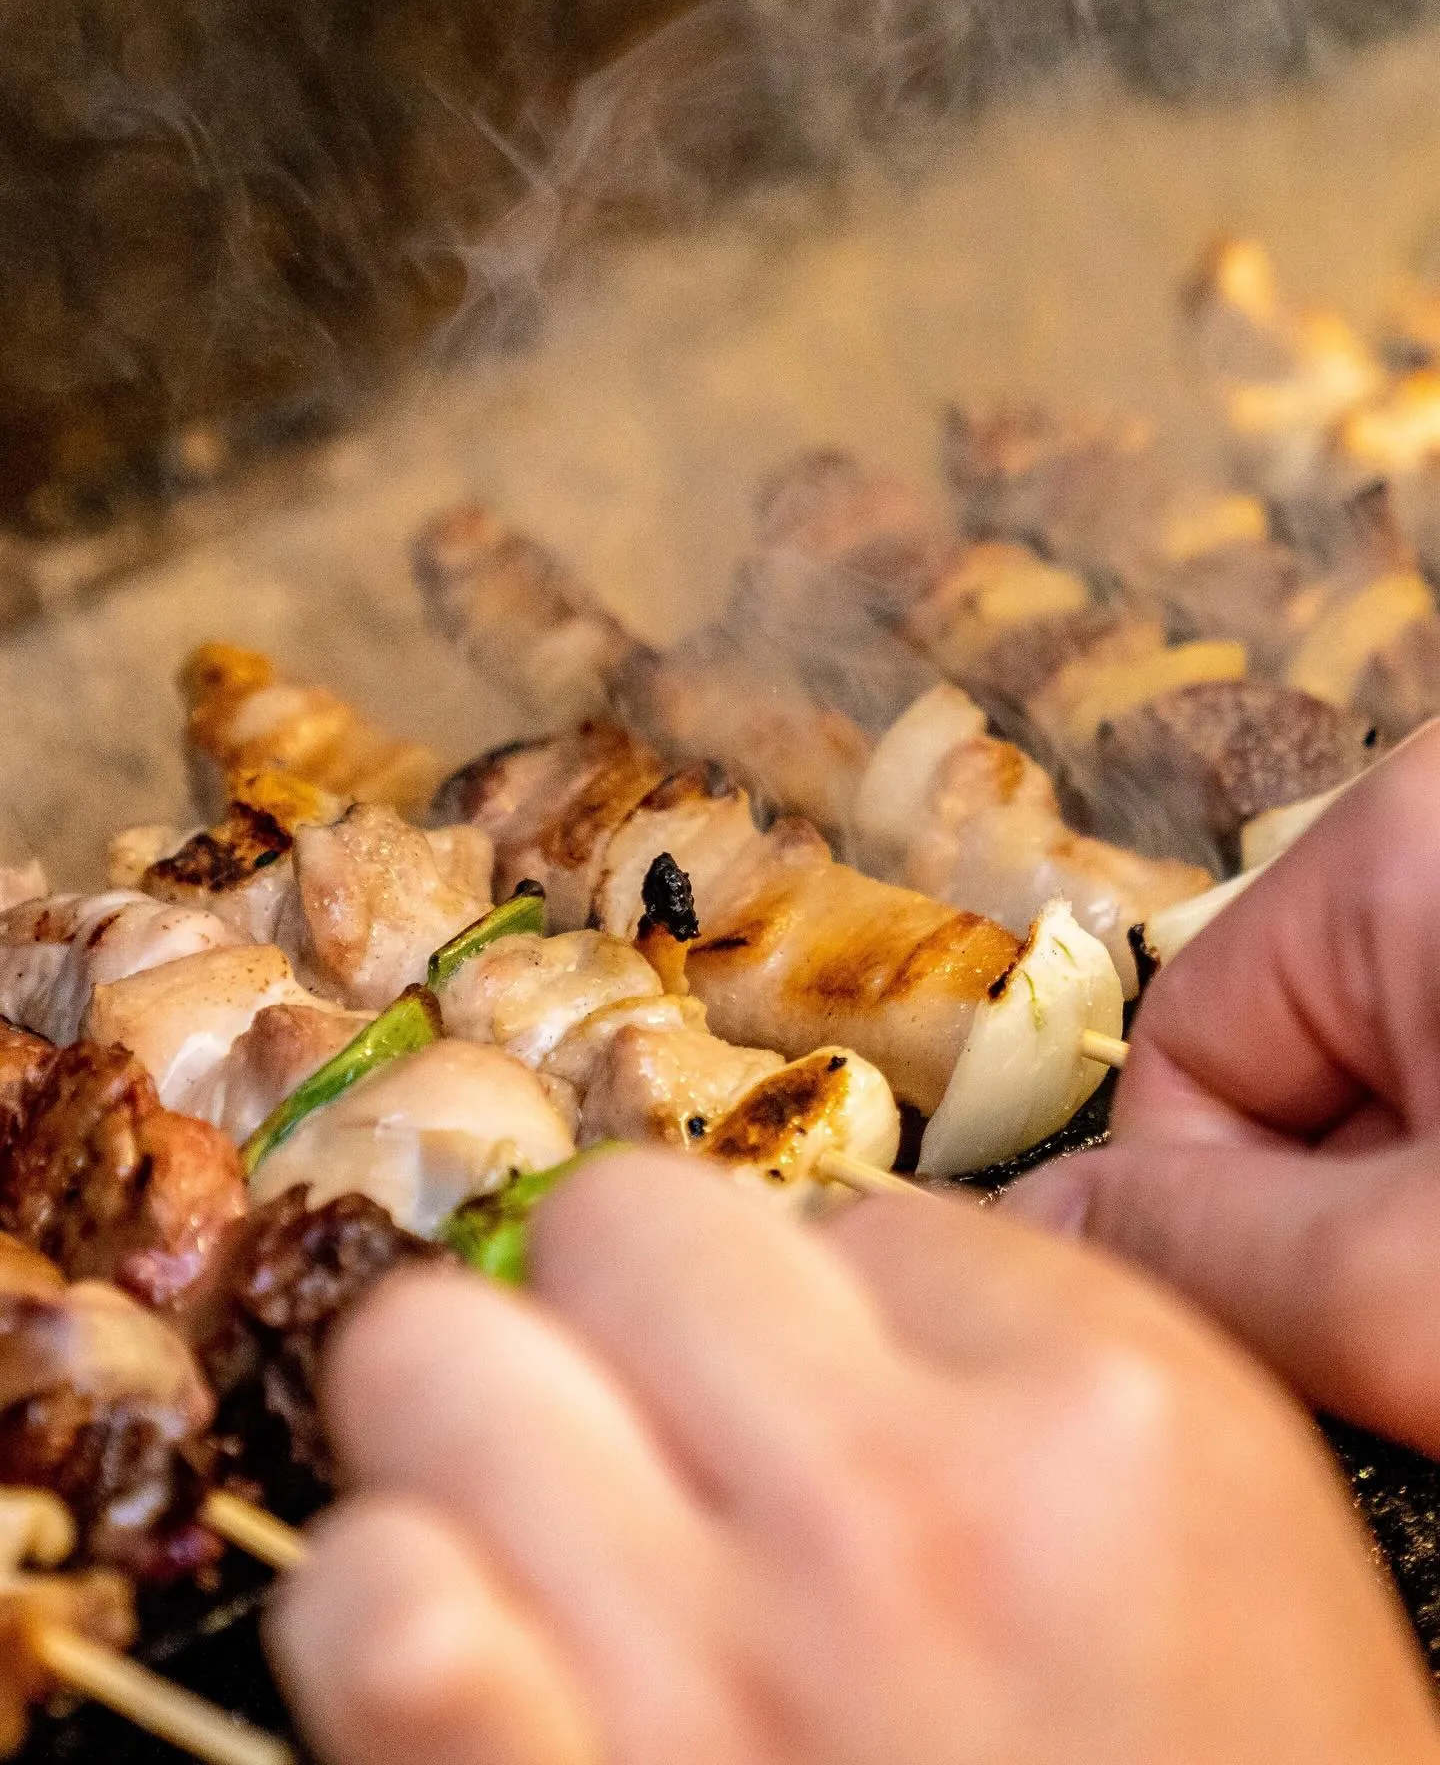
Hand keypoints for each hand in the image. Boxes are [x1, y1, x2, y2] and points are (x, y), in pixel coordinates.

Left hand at [266, 1149, 1436, 1764]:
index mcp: (1096, 1426)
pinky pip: (371, 1614)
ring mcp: (703, 1679)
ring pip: (432, 1354)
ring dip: (477, 1426)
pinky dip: (385, 1609)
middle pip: (620, 1223)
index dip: (834, 1308)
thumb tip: (821, 1273)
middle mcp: (889, 1521)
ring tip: (553, 1520)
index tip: (846, 1395)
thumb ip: (1034, 1355)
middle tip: (670, 1411)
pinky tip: (461, 1636)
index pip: (850, 1212)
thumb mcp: (1226, 1535)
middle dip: (632, 1300)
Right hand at [1008, 719, 1439, 1456]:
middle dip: (1346, 1224)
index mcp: (1405, 837)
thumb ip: (1205, 1255)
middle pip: (1291, 1081)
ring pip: (1394, 1109)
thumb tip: (1021, 1235)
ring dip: (1424, 1224)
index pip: (1185, 1055)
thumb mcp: (1427, 1280)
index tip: (1321, 1320)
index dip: (1216, 1218)